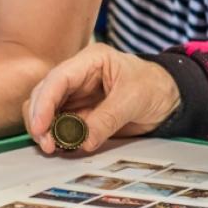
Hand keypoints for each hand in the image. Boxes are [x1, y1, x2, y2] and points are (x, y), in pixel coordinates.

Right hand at [23, 43, 180, 153]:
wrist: (167, 98)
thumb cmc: (154, 87)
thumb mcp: (134, 99)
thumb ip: (107, 119)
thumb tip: (83, 142)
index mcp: (92, 60)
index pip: (58, 78)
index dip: (44, 103)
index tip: (40, 127)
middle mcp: (78, 75)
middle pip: (44, 94)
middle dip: (40, 119)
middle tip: (47, 144)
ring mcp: (75, 93)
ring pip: (45, 111)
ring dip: (45, 130)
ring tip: (53, 147)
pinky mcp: (77, 111)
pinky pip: (58, 124)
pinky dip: (55, 135)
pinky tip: (60, 146)